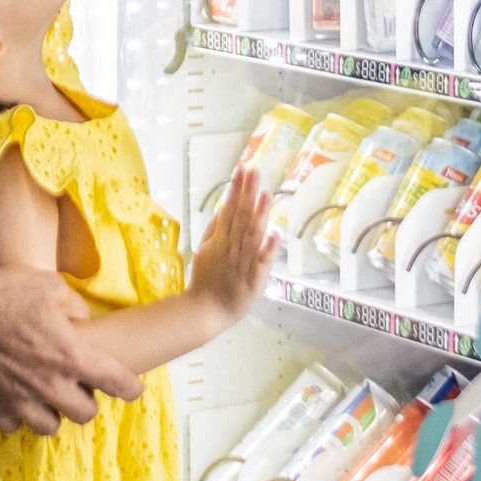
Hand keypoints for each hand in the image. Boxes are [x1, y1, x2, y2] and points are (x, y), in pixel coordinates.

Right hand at [0, 265, 145, 434]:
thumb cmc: (0, 294)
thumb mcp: (48, 286)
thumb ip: (74, 307)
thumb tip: (81, 320)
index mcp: (71, 357)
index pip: (116, 382)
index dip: (130, 388)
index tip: (133, 389)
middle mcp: (50, 387)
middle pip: (85, 414)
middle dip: (87, 401)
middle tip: (77, 385)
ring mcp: (19, 403)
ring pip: (50, 426)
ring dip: (53, 412)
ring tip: (45, 394)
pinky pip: (13, 424)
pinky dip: (16, 414)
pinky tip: (12, 395)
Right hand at [186, 165, 275, 318]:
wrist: (204, 312)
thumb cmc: (206, 280)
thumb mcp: (204, 249)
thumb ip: (214, 228)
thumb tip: (224, 205)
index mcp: (220, 240)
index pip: (230, 209)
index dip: (236, 189)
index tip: (242, 169)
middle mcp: (232, 248)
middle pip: (241, 217)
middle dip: (248, 193)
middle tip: (255, 171)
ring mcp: (243, 264)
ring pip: (252, 236)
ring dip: (260, 216)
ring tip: (267, 195)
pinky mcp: (254, 280)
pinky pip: (262, 264)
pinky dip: (268, 250)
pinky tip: (276, 235)